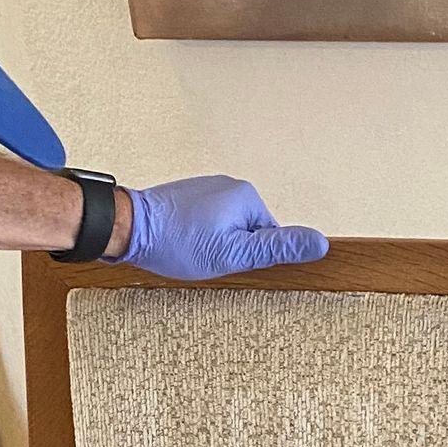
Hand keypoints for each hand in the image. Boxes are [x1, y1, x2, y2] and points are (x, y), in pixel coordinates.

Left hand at [122, 174, 327, 280]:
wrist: (129, 227)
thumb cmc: (176, 241)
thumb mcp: (234, 253)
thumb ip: (277, 248)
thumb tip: (319, 243)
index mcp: (247, 196)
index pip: (269, 236)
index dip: (251, 256)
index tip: (228, 261)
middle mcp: (230, 185)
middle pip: (248, 230)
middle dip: (232, 248)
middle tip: (207, 256)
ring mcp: (208, 188)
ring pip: (227, 227)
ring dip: (213, 242)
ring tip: (191, 249)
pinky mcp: (190, 195)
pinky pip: (208, 220)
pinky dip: (199, 234)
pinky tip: (183, 242)